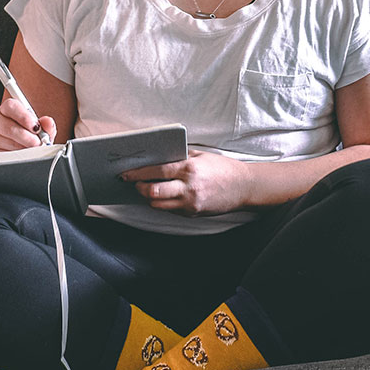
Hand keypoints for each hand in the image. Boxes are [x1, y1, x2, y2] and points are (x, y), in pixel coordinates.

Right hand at [0, 97, 56, 151]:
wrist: (18, 149)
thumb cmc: (28, 135)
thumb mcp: (39, 128)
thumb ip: (45, 125)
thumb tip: (48, 122)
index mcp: (7, 109)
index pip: (11, 106)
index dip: (25, 117)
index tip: (36, 127)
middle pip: (9, 127)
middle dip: (27, 137)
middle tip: (38, 143)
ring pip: (7, 142)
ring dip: (23, 148)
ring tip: (31, 150)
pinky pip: (3, 154)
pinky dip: (16, 157)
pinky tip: (21, 155)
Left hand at [123, 150, 252, 215]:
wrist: (243, 187)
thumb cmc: (222, 168)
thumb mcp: (200, 156)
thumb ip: (179, 158)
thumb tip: (157, 159)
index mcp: (189, 169)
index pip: (156, 172)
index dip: (138, 174)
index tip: (126, 174)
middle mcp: (188, 188)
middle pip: (153, 192)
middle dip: (140, 188)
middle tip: (135, 183)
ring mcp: (190, 203)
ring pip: (158, 205)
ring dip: (149, 198)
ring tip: (147, 189)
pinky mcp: (192, 213)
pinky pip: (170, 210)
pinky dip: (163, 203)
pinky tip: (163, 195)